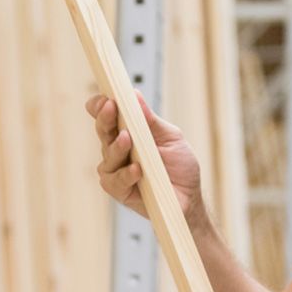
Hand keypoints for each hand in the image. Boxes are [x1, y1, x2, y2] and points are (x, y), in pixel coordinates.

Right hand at [84, 92, 204, 226]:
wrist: (190, 197)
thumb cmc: (180, 166)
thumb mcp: (170, 137)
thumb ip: (151, 120)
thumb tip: (135, 95)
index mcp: (127, 133)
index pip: (107, 117)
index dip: (101, 106)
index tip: (106, 97)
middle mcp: (117, 151)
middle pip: (103, 132)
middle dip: (105, 119)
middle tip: (110, 108)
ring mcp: (116, 171)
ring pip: (108, 156)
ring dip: (117, 147)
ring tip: (127, 139)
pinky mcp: (120, 191)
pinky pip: (116, 181)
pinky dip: (126, 174)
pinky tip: (137, 169)